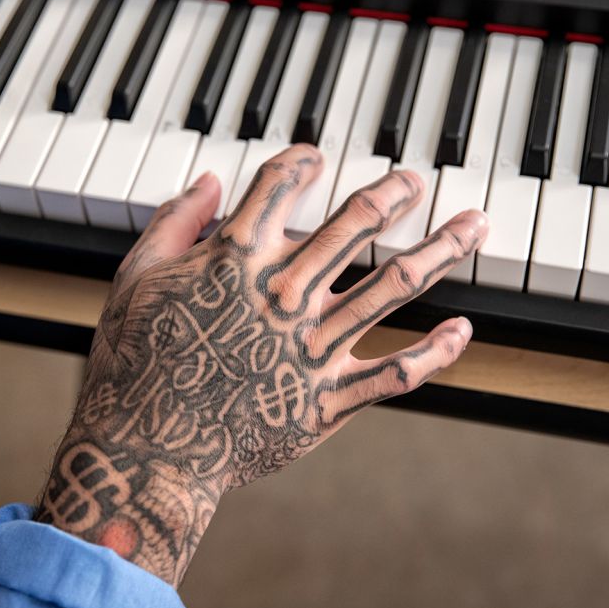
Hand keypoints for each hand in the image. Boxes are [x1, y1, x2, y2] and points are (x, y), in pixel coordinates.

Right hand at [36, 144, 487, 583]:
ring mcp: (314, 347)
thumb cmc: (135, 364)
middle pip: (355, 225)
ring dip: (440, 250)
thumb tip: (211, 182)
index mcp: (236, 260)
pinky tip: (463, 330)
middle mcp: (286, 294)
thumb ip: (174, 223)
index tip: (314, 156)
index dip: (300, 161)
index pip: (280, 187)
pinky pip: (398, 374)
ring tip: (472, 227)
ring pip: (395, 287)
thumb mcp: (136, 278)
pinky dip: (437, 353)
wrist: (148, 452)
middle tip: (414, 180)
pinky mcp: (329, 399)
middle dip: (392, 194)